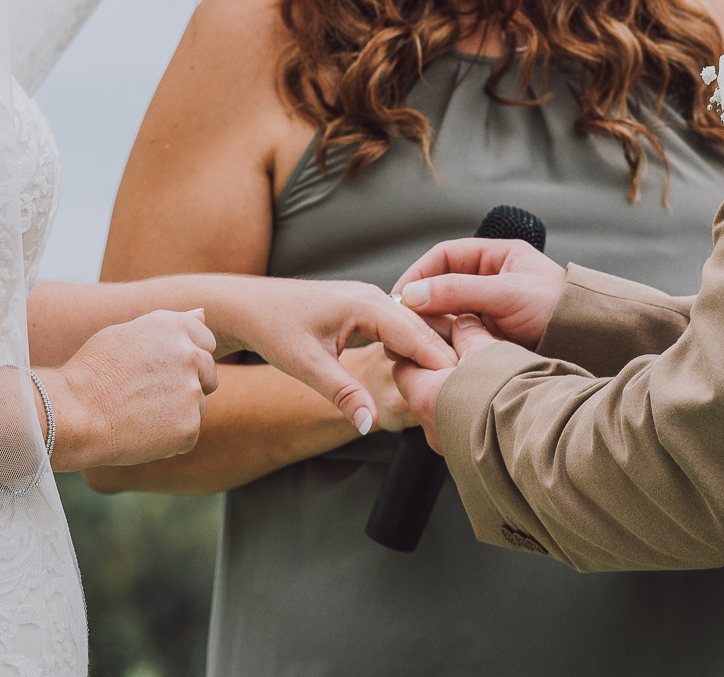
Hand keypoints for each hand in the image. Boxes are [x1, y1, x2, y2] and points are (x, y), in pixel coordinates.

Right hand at [42, 308, 218, 469]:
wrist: (75, 413)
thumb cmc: (93, 371)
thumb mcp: (126, 334)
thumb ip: (169, 324)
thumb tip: (203, 314)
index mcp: (174, 326)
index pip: (206, 341)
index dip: (184, 359)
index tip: (161, 371)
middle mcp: (190, 355)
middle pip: (209, 374)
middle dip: (187, 385)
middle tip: (148, 395)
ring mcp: (192, 391)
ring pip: (198, 405)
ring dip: (177, 412)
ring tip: (138, 413)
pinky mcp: (189, 426)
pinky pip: (188, 433)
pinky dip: (170, 437)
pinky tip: (141, 431)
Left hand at [200, 276, 455, 436]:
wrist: (248, 306)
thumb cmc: (273, 328)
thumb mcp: (307, 365)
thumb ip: (343, 394)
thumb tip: (370, 425)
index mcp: (366, 304)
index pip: (417, 335)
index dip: (443, 363)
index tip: (466, 389)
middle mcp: (374, 297)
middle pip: (423, 329)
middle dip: (447, 359)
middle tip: (474, 392)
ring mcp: (371, 301)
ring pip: (413, 328)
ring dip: (433, 354)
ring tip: (459, 385)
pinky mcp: (365, 310)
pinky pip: (400, 328)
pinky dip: (415, 348)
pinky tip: (428, 372)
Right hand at [392, 239, 566, 347]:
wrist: (591, 343)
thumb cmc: (558, 309)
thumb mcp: (506, 294)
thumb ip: (459, 291)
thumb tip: (411, 296)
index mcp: (495, 257)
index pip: (444, 257)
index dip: (418, 274)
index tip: (399, 296)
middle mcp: (489, 280)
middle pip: (441, 286)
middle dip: (420, 304)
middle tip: (400, 324)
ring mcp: (489, 309)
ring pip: (447, 314)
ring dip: (430, 326)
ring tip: (413, 342)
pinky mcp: (491, 337)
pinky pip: (459, 336)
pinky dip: (445, 343)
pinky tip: (435, 354)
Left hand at [393, 315, 497, 450]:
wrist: (543, 434)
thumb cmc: (510, 390)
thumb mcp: (486, 349)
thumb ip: (467, 333)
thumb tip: (462, 323)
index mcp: (425, 396)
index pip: (404, 368)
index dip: (419, 351)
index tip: (438, 342)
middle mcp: (431, 428)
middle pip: (424, 393)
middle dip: (442, 375)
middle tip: (466, 359)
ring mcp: (449, 448)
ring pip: (445, 414)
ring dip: (459, 398)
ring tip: (487, 382)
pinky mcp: (469, 461)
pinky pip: (463, 433)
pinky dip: (472, 418)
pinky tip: (495, 407)